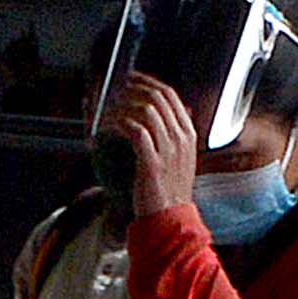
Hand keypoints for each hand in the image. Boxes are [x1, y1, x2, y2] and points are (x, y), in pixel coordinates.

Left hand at [98, 70, 202, 214]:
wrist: (170, 219)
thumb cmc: (170, 191)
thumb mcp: (181, 159)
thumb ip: (178, 135)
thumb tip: (180, 112)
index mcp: (188, 134)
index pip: (170, 94)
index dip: (148, 82)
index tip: (132, 79)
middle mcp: (181, 137)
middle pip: (157, 96)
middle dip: (134, 87)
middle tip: (116, 88)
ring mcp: (168, 149)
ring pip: (146, 109)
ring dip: (123, 104)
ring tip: (109, 108)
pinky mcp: (152, 161)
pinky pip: (135, 129)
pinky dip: (119, 122)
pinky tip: (108, 126)